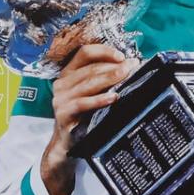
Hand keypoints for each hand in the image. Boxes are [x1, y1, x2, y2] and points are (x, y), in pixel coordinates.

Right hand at [40, 44, 138, 194]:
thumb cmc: (85, 115)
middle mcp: (62, 83)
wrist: (68, 143)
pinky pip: (82, 103)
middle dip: (114, 67)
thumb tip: (132, 66)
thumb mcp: (92, 94)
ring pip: (88, 83)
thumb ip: (105, 79)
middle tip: (132, 67)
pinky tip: (113, 97)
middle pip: (91, 68)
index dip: (104, 51)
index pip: (85, 53)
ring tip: (126, 76)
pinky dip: (99, 99)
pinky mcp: (63, 114)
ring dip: (109, 79)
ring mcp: (61, 99)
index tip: (122, 56)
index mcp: (69, 73)